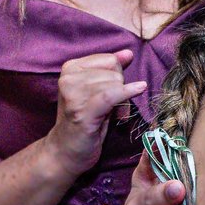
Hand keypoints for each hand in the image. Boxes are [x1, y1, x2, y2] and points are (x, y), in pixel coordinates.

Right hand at [47, 49, 145, 174]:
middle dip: (120, 89)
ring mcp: (73, 94)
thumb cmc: (85, 121)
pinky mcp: (82, 111)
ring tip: (112, 116)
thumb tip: (128, 53)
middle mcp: (68, 78)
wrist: (66, 152)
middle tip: (113, 109)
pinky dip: (128, 92)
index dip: (117, 77)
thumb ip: (110, 71)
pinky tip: (139, 89)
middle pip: (114, 71)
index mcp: (70, 68)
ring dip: (122, 101)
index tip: (114, 94)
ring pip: (115, 83)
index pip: (110, 60)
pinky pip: (112, 94)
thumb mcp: (97, 91)